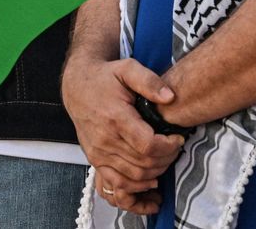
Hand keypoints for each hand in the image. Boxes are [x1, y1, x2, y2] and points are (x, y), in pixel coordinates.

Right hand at [62, 55, 183, 212]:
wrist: (77, 86)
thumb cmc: (104, 77)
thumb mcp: (128, 69)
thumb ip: (150, 81)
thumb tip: (170, 97)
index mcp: (115, 117)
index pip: (148, 145)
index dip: (169, 146)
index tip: (178, 138)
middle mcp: (105, 139)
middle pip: (144, 163)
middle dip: (167, 158)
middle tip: (175, 147)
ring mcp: (98, 152)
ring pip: (135, 175)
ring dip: (156, 171)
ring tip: (166, 158)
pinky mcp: (95, 159)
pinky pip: (118, 182)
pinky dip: (137, 186)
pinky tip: (150, 179)